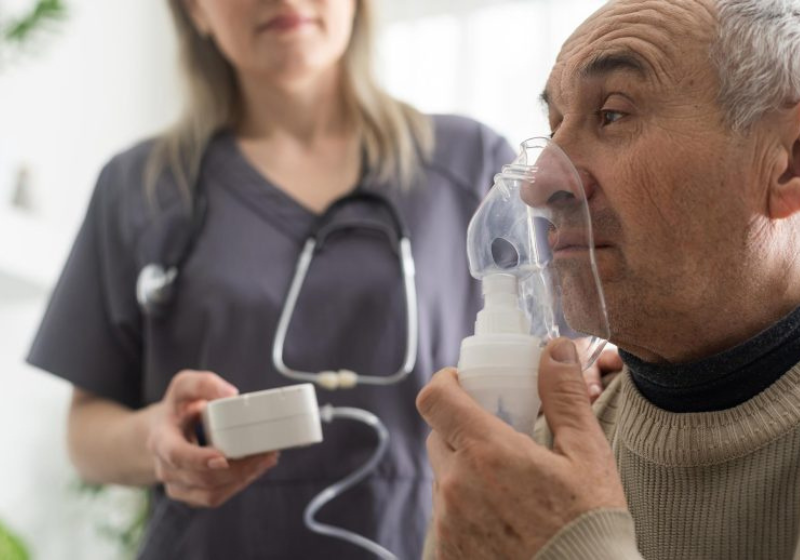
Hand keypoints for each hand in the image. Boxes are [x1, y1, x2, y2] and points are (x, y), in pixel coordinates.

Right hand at [147, 370, 279, 507]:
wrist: (165, 430)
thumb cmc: (178, 407)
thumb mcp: (185, 385)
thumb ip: (205, 384)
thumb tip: (231, 394)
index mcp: (161, 440)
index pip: (177, 455)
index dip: (199, 459)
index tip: (223, 458)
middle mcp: (166, 467)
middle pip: (202, 478)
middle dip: (237, 468)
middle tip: (265, 452)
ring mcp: (176, 485)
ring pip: (210, 493)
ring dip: (243, 478)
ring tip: (266, 459)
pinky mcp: (190, 494)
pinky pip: (214, 498)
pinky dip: (238, 485)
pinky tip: (255, 469)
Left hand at [417, 338, 626, 558]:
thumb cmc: (590, 529)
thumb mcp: (587, 456)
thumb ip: (564, 397)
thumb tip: (555, 349)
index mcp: (486, 452)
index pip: (435, 398)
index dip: (445, 383)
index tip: (463, 383)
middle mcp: (456, 487)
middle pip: (439, 437)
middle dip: (462, 429)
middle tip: (498, 438)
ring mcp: (448, 525)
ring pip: (444, 480)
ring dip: (466, 473)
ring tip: (509, 489)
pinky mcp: (446, 554)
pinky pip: (446, 519)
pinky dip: (466, 512)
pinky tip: (502, 522)